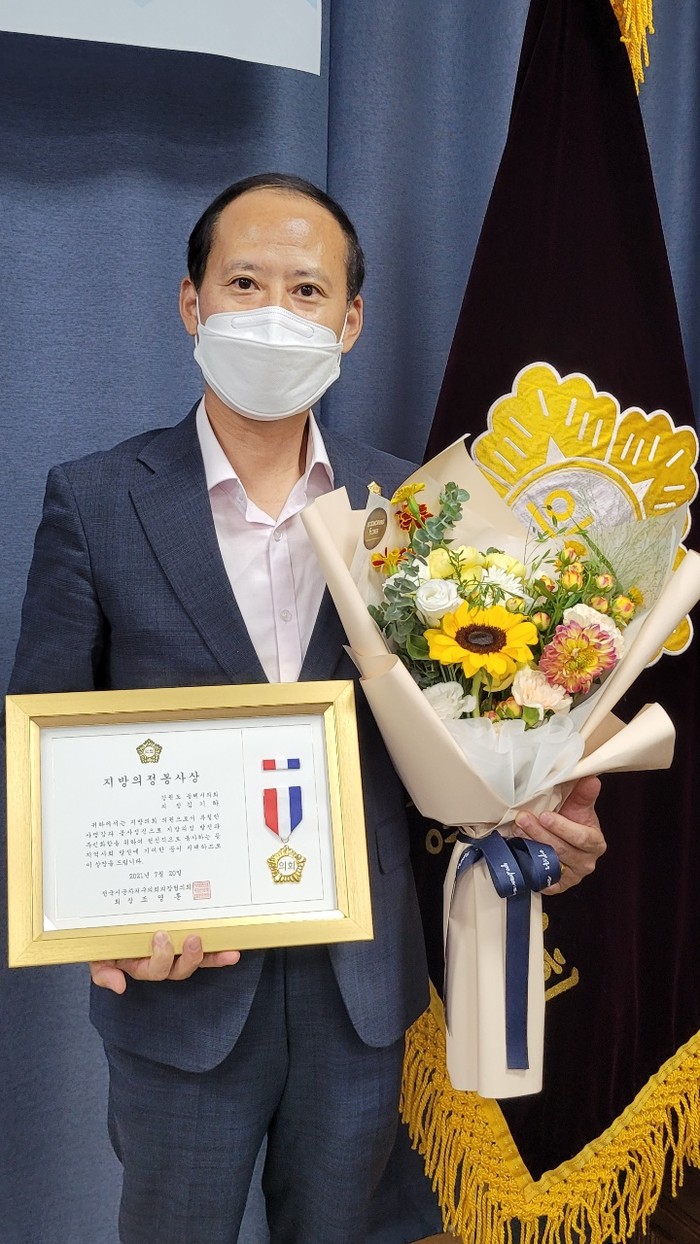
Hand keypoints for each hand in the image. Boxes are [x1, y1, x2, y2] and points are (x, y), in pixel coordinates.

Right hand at [89, 932, 240, 993]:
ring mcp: (175, 953)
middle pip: (177, 970)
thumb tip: (118, 986)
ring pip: (193, 963)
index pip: (153, 969)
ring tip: (223, 949)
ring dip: (209, 958)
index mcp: (139, 965)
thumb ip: (102, 970)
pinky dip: (218, 957)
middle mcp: (159, 963)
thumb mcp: (96, 954)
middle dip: (188, 958)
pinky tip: (232, 954)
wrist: (108, 920)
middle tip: (193, 939)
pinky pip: (206, 955)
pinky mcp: (188, 944)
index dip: (161, 957)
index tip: (161, 935)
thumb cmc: (103, 939)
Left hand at [512, 775, 604, 894]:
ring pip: (550, 863)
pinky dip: (531, 870)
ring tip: (517, 831)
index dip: (563, 827)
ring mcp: (572, 876)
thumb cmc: (572, 820)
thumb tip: (591, 778)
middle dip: (540, 834)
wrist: (564, 839)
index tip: (545, 816)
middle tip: (522, 819)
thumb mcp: (579, 806)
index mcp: (595, 842)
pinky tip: (521, 856)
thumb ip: (584, 793)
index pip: (582, 837)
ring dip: (532, 846)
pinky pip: (543, 881)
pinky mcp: (557, 885)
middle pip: (562, 850)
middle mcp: (586, 862)